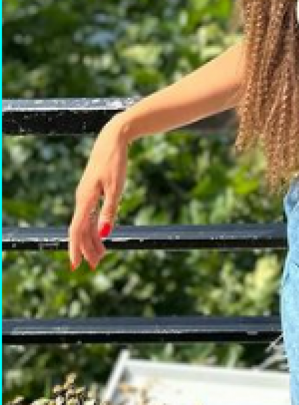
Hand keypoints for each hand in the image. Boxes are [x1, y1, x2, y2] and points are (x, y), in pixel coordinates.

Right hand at [68, 114, 130, 270]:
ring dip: (92, 239)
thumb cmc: (115, 162)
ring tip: (101, 255)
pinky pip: (90, 213)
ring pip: (86, 222)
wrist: (113, 139)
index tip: (76, 266)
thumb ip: (109, 211)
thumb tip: (104, 234)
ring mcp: (86, 194)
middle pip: (81, 230)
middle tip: (96, 265)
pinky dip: (94, 226)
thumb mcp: (116, 188)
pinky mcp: (92, 190)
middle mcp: (81, 198)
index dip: (76, 249)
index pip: (77, 230)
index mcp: (85, 199)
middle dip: (87, 248)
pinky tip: (100, 234)